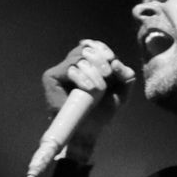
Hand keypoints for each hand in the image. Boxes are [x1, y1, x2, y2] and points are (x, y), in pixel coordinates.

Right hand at [40, 38, 135, 154]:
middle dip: (100, 62)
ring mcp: (62, 70)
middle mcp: (74, 63)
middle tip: (106, 77)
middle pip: (87, 49)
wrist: (88, 131)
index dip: (103, 49)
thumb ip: (125, 77)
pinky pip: (69, 69)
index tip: (112, 60)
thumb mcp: (120, 93)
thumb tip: (117, 63)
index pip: (94, 45)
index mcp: (90, 63)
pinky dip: (81, 77)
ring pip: (79, 59)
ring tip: (97, 89)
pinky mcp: (51, 77)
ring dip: (93, 73)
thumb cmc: (102, 112)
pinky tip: (87, 88)